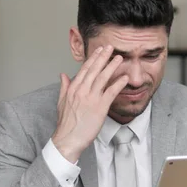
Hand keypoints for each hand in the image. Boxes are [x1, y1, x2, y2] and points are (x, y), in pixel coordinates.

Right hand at [52, 45, 127, 162]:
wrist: (68, 139)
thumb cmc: (66, 124)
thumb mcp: (61, 102)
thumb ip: (64, 87)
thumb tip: (63, 75)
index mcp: (73, 88)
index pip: (84, 69)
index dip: (93, 58)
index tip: (99, 50)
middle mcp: (82, 90)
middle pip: (94, 69)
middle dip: (103, 57)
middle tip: (110, 47)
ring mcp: (91, 98)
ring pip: (103, 78)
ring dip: (112, 66)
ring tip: (119, 58)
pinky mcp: (100, 107)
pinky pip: (111, 92)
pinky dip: (118, 84)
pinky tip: (124, 78)